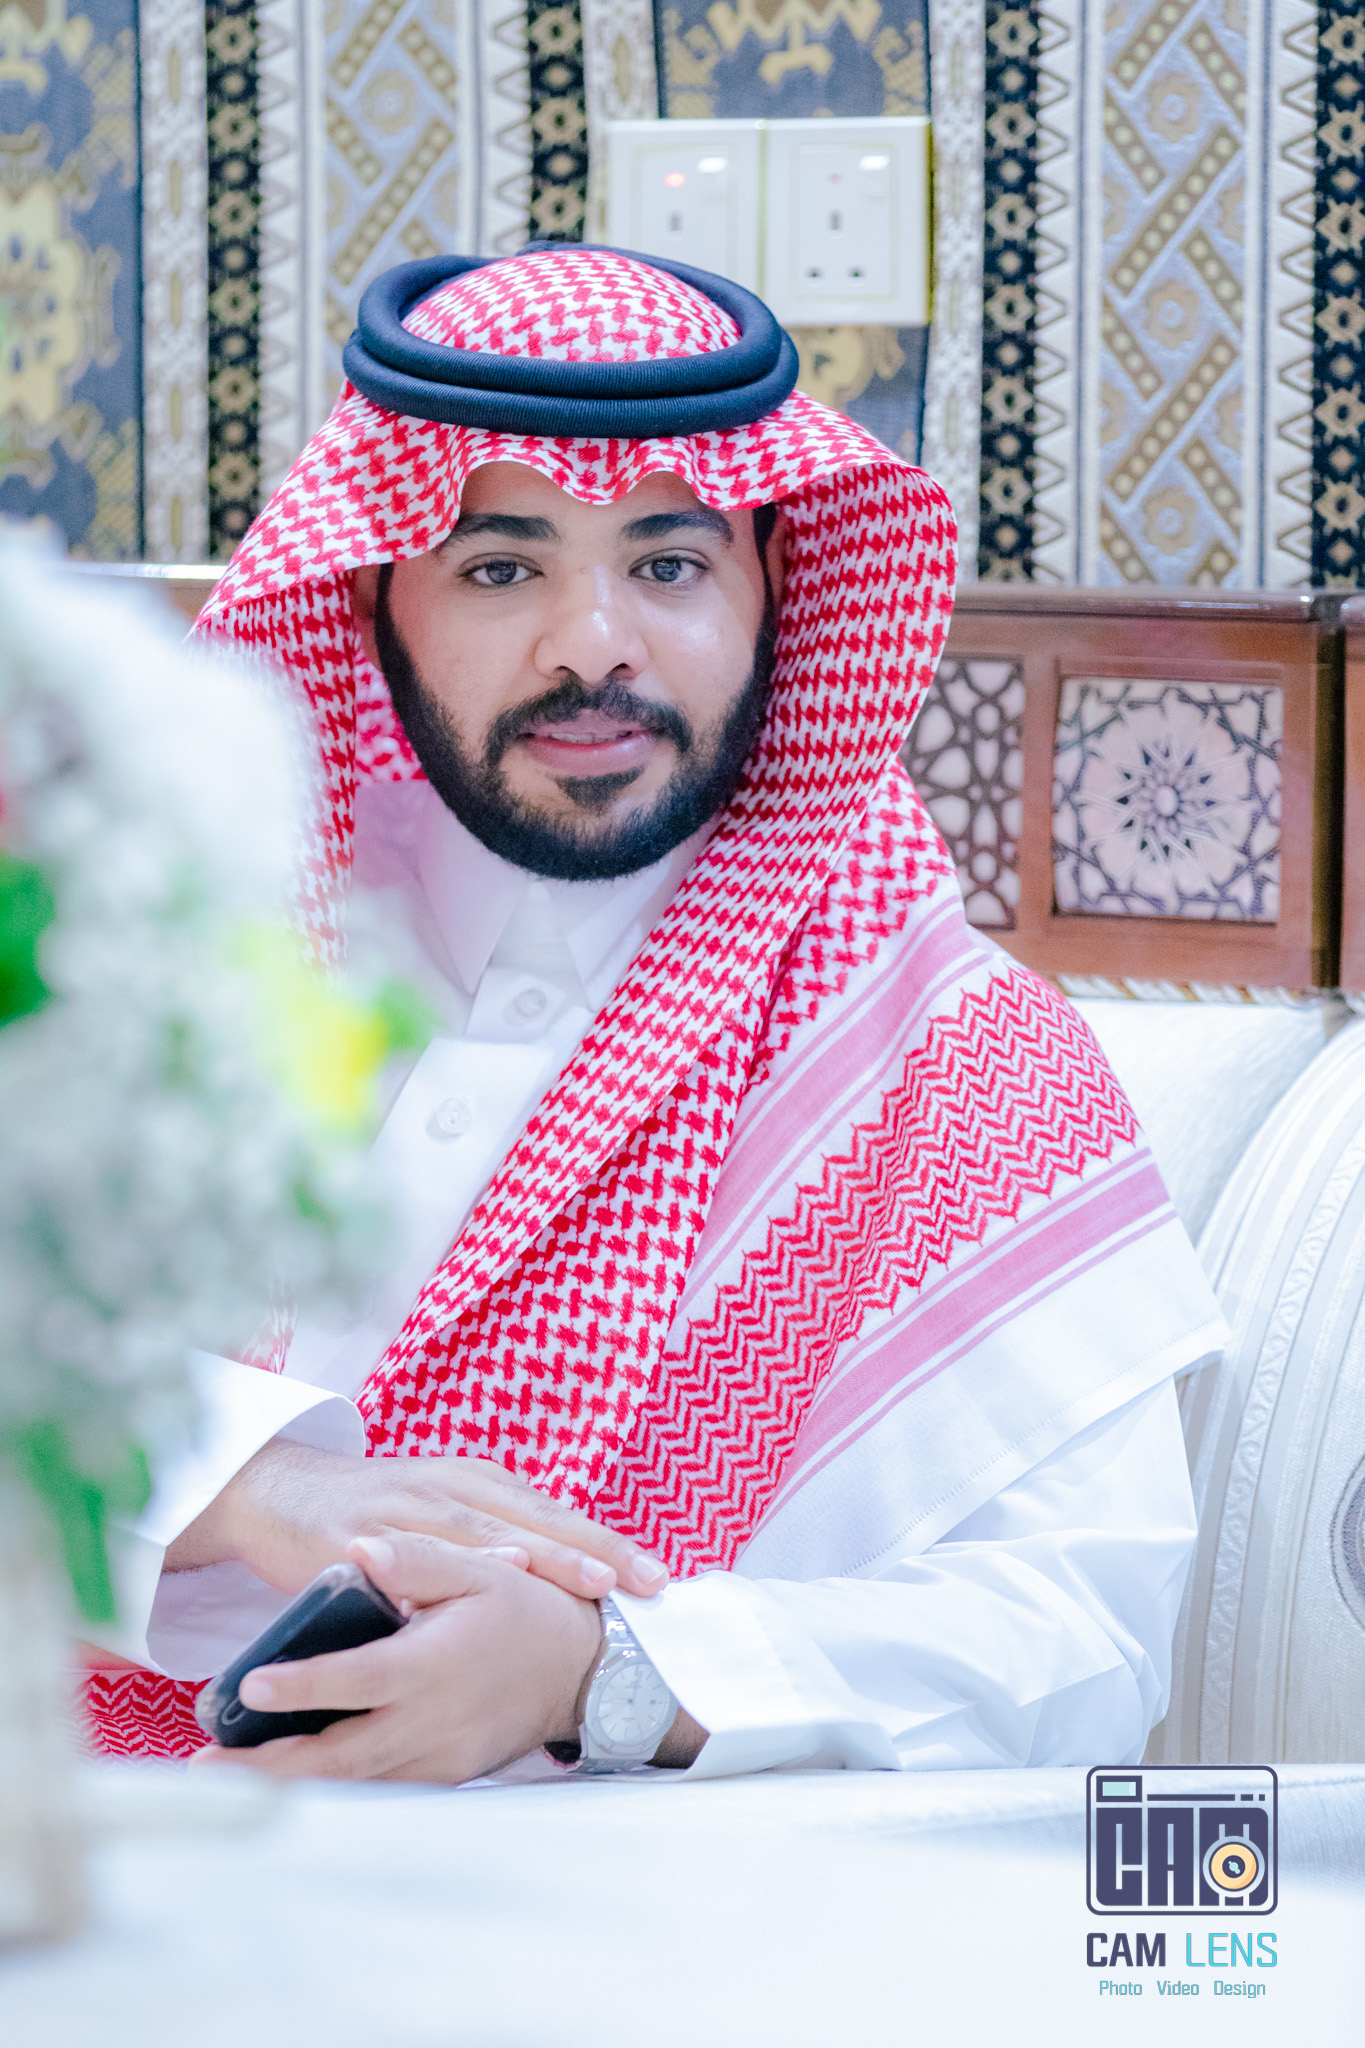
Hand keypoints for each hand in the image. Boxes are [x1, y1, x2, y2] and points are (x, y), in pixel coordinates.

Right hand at [165, 1438, 667, 1601]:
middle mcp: (448, 1486)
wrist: (277, 1494)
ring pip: (483, 1531)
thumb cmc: (372, 1515)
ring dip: (539, 1552)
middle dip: (592, 1550)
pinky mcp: (358, 1534)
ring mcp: (404, 1507)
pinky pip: (408, 1552)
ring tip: (586, 1577)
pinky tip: (480, 1575)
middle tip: (642, 1581)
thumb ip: (495, 1538)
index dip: (606, 1543)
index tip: (660, 1576)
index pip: (555, 1514)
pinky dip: (446, 1563)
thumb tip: (568, 1575)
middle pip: (533, 1518)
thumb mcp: (442, 1516)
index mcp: (477, 1483)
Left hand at [193, 1533, 604, 1782]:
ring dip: (288, 1783)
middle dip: (266, 1766)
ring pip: (352, 1783)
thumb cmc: (528, 1610)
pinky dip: (331, 1788)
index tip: (251, 1686)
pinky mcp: (441, 1776)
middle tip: (203, 1765)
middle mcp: (432, 1722)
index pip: (359, 1679)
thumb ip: (419, 1557)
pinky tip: (288, 1779)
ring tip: (225, 1773)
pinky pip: (376, 1788)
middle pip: (339, 1756)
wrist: (585, 1672)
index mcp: (436, 1663)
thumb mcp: (483, 1568)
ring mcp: (437, 1758)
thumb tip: (360, 1548)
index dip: (304, 1685)